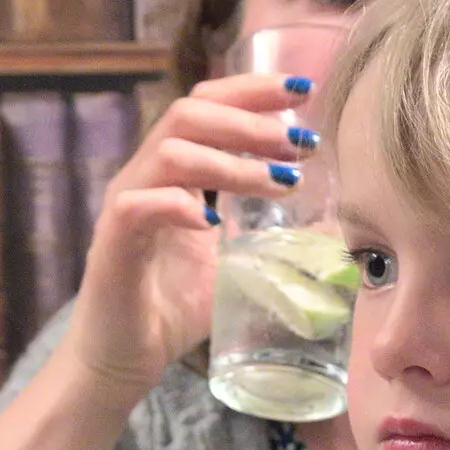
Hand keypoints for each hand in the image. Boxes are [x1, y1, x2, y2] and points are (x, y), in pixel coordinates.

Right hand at [60, 74, 319, 409]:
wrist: (123, 359)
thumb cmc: (175, 308)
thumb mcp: (238, 265)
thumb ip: (274, 238)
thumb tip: (337, 226)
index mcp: (175, 172)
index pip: (207, 105)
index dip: (252, 90)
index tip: (303, 91)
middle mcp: (147, 177)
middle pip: (190, 113)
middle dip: (251, 120)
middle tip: (299, 142)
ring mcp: (127, 206)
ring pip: (171, 153)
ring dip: (231, 162)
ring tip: (278, 182)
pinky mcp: (112, 244)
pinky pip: (138, 207)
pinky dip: (178, 206)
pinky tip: (213, 221)